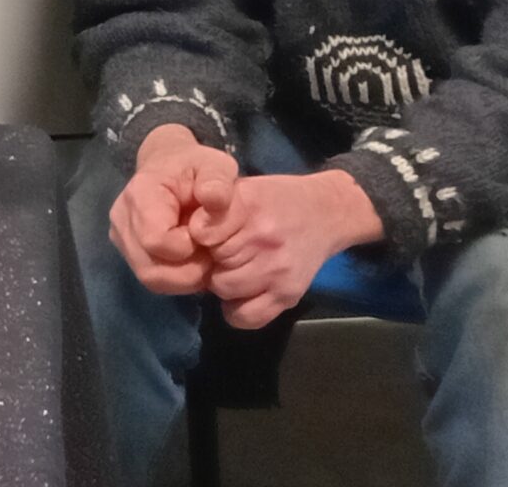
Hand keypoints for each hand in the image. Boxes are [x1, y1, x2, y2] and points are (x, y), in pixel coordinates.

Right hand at [110, 124, 240, 295]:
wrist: (169, 164)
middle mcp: (121, 218)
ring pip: (151, 278)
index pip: (155, 240)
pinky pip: (152, 278)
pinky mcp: (128, 250)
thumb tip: (213, 200)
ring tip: (203, 257)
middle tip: (211, 252)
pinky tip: (192, 261)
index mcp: (140, 194)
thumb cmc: (195, 166)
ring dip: (185, 278)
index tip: (208, 236)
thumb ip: (218, 182)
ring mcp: (121, 237)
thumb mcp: (215, 166)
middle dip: (189, 270)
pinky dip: (178, 279)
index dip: (188, 248)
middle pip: (150, 269)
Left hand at [202, 170, 384, 329]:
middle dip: (208, 258)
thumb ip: (212, 208)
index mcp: (247, 206)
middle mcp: (262, 238)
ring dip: (221, 281)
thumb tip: (181, 234)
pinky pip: (246, 316)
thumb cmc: (275, 199)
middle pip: (209, 261)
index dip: (196, 235)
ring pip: (223, 288)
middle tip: (220, 252)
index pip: (199, 232)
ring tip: (233, 268)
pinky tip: (242, 293)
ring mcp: (277, 269)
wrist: (326, 214)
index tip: (204, 234)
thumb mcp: (241, 189)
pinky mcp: (289, 294)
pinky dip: (236, 309)